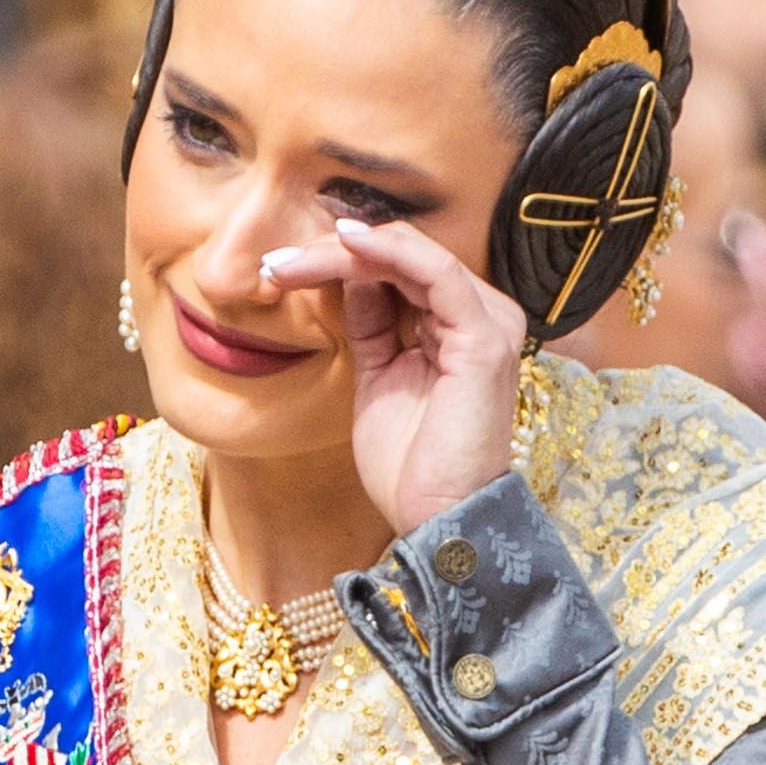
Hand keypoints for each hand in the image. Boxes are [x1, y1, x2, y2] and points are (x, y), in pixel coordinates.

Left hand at [258, 215, 527, 539]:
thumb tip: (352, 274)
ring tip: (291, 260)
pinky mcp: (484, 338)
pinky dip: (388, 254)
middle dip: (334, 251)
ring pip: (414, 256)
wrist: (437, 517)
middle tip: (276, 261)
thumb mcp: (378, 376)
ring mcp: (489, 323)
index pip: (402, 267)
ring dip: (346, 251)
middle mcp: (484, 315)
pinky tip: (345, 247)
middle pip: (404, 255)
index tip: (281, 266)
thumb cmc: (410, 463)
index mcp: (461, 324)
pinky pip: (435, 274)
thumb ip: (372, 324)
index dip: (341, 259)